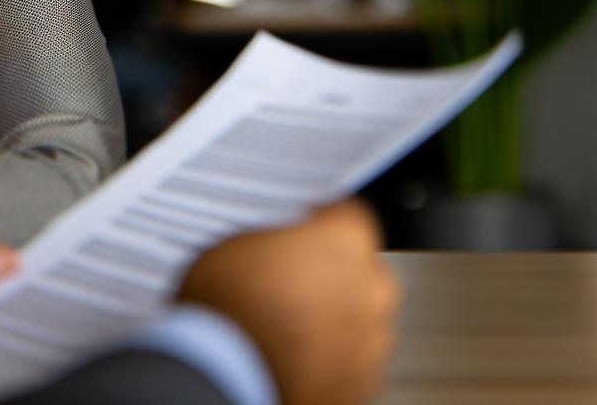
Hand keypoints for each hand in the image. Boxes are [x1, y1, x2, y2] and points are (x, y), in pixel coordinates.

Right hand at [178, 199, 398, 404]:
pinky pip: (352, 361)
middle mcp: (371, 287)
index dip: (318, 224)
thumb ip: (279, 235)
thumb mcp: (237, 239)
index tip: (301, 233)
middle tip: (288, 284)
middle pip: (359, 270)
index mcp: (346, 239)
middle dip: (330, 275)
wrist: (224, 373)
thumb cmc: (227, 307)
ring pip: (359, 318)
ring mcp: (372, 340)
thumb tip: (282, 237)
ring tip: (287, 325)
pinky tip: (294, 355)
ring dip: (333, 319)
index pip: (346, 214)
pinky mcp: (362, 382)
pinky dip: (330, 358)